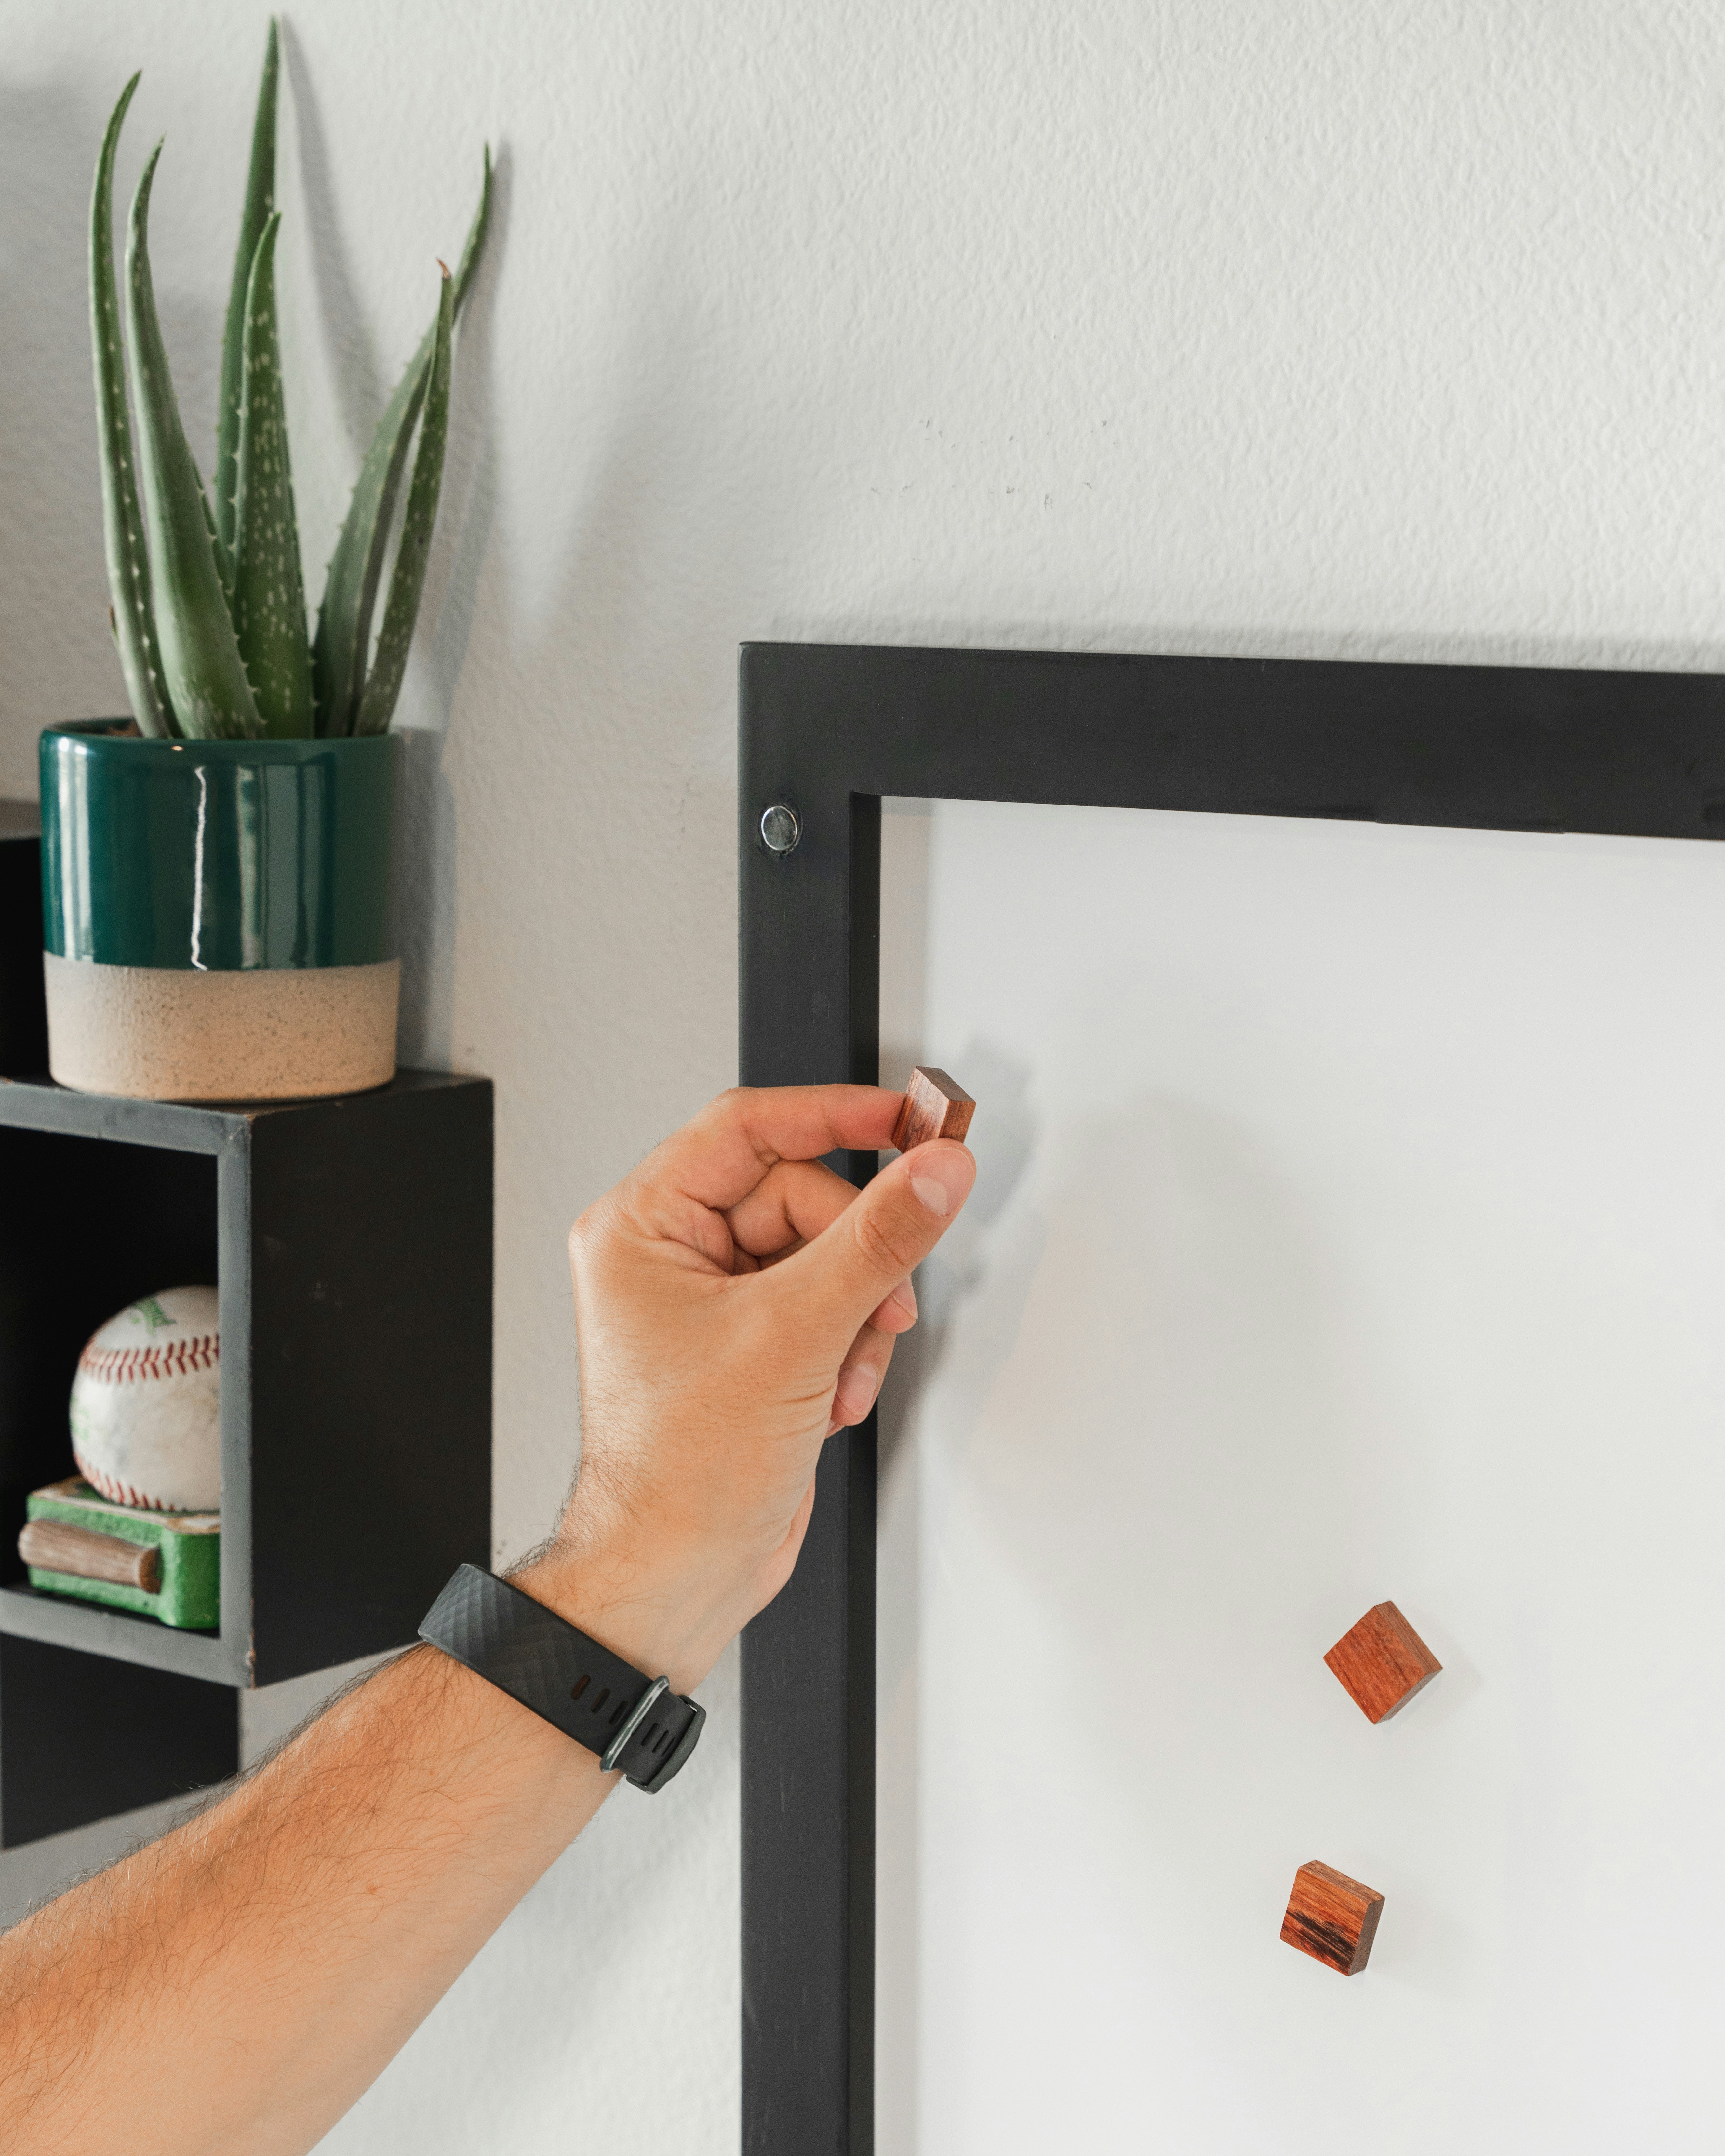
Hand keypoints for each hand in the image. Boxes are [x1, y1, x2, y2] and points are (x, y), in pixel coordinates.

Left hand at [515, 1085, 974, 1691]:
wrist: (677, 1574)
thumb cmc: (675, 1473)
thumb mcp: (791, 1335)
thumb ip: (876, 1241)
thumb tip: (934, 1170)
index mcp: (641, 1226)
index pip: (748, 1127)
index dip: (834, 1115)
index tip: (908, 1119)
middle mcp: (671, 1255)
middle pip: (802, 1196)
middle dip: (853, 1259)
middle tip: (876, 1301)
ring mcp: (715, 1302)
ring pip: (827, 1256)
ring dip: (854, 1315)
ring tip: (839, 1368)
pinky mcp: (754, 1345)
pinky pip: (828, 1307)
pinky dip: (846, 1349)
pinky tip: (831, 1394)